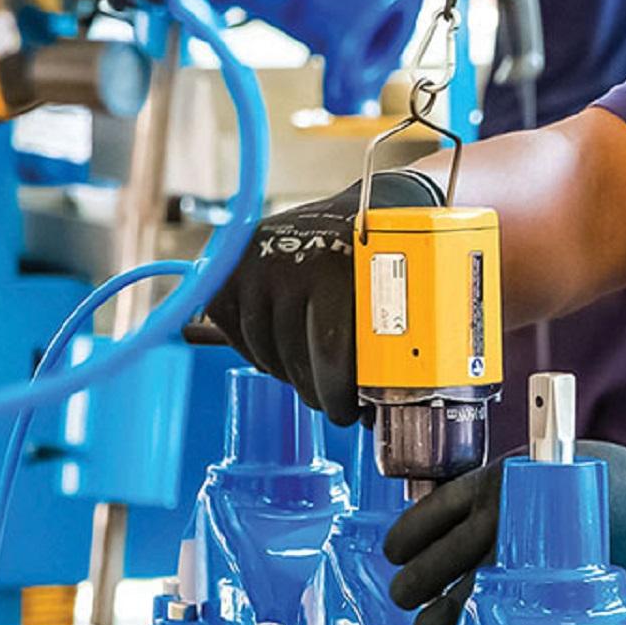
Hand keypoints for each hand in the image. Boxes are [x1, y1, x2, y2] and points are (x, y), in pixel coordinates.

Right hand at [203, 167, 441, 422]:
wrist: (357, 211)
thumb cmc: (381, 261)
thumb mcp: (397, 292)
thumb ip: (387, 343)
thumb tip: (382, 407)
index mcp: (336, 267)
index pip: (329, 355)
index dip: (339, 395)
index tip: (350, 413)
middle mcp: (289, 262)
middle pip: (296, 361)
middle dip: (317, 392)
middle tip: (334, 402)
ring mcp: (254, 266)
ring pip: (266, 354)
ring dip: (290, 373)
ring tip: (312, 372)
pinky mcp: (228, 272)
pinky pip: (237, 337)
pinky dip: (261, 352)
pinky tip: (285, 349)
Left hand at [385, 440, 625, 624]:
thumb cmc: (605, 483)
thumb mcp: (544, 468)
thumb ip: (504, 492)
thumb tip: (459, 526)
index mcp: (495, 480)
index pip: (428, 514)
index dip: (404, 539)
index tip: (394, 554)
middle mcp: (500, 513)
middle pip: (432, 559)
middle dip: (410, 584)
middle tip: (404, 597)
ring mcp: (521, 552)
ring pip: (457, 594)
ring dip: (434, 615)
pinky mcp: (545, 584)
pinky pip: (497, 613)